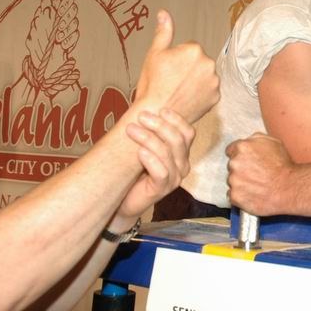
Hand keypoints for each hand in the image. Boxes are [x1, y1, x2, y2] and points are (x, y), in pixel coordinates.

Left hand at [113, 109, 194, 225]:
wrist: (122, 201)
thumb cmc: (133, 171)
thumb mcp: (145, 148)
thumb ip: (150, 132)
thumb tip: (143, 109)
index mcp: (181, 154)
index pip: (188, 133)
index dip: (177, 120)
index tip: (161, 109)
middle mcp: (182, 166)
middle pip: (178, 140)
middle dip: (159, 125)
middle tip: (141, 117)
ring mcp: (174, 179)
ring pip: (168, 153)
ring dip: (148, 138)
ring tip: (131, 129)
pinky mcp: (162, 190)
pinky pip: (161, 172)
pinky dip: (151, 159)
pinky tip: (139, 152)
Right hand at [134, 10, 219, 122]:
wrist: (156, 113)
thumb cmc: (153, 84)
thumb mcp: (154, 54)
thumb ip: (164, 31)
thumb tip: (164, 13)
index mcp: (195, 50)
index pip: (188, 48)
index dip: (176, 58)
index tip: (168, 70)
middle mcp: (209, 64)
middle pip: (198, 61)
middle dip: (188, 68)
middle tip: (172, 81)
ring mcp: (214, 82)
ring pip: (205, 75)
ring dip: (196, 80)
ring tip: (179, 90)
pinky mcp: (216, 97)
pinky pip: (209, 91)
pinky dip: (201, 94)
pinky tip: (187, 98)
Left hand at [226, 133, 293, 215]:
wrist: (288, 187)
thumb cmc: (283, 166)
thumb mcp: (273, 142)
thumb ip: (255, 139)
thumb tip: (248, 142)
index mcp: (242, 147)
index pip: (231, 150)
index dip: (240, 156)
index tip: (246, 161)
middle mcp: (234, 163)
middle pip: (232, 166)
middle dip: (241, 169)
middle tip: (256, 174)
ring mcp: (233, 180)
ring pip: (232, 181)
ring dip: (241, 182)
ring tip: (257, 184)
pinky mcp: (235, 196)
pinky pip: (233, 195)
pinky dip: (241, 195)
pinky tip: (253, 193)